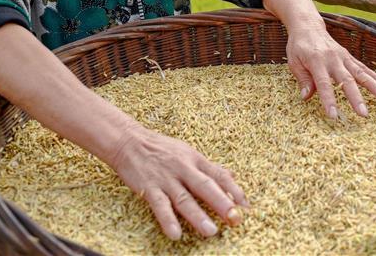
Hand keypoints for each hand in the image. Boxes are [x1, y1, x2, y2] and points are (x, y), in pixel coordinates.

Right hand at [109, 124, 249, 239]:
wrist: (129, 142)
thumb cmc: (161, 148)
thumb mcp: (188, 153)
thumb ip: (208, 166)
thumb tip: (231, 175)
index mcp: (195, 159)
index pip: (219, 175)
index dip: (234, 190)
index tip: (246, 206)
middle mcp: (183, 168)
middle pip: (206, 186)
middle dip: (222, 203)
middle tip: (236, 218)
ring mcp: (166, 179)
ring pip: (184, 199)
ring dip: (198, 216)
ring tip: (211, 231)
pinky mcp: (149, 187)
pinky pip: (159, 205)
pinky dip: (167, 220)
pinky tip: (175, 234)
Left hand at [286, 26, 375, 119]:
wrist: (308, 26)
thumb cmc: (299, 46)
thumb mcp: (294, 62)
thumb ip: (303, 79)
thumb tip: (306, 98)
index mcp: (316, 61)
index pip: (323, 83)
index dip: (329, 100)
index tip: (334, 115)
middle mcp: (333, 59)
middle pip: (347, 80)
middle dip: (356, 98)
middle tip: (363, 113)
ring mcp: (343, 57)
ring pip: (360, 72)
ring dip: (373, 85)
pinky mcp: (349, 57)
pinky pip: (363, 68)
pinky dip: (374, 77)